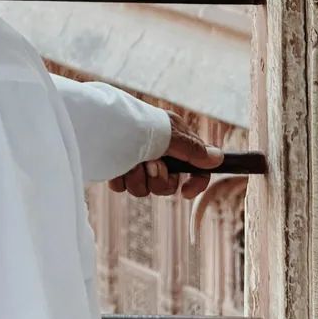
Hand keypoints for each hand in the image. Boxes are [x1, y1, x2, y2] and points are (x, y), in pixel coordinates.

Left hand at [108, 116, 222, 201]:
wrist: (99, 125)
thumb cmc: (137, 127)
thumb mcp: (170, 137)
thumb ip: (193, 150)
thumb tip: (218, 158)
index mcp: (172, 139)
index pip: (194, 167)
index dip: (195, 182)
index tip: (186, 193)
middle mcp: (155, 149)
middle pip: (168, 184)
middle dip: (159, 180)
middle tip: (151, 166)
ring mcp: (134, 159)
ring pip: (145, 188)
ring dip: (139, 180)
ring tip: (130, 165)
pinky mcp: (115, 166)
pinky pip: (123, 186)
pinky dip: (121, 180)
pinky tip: (116, 168)